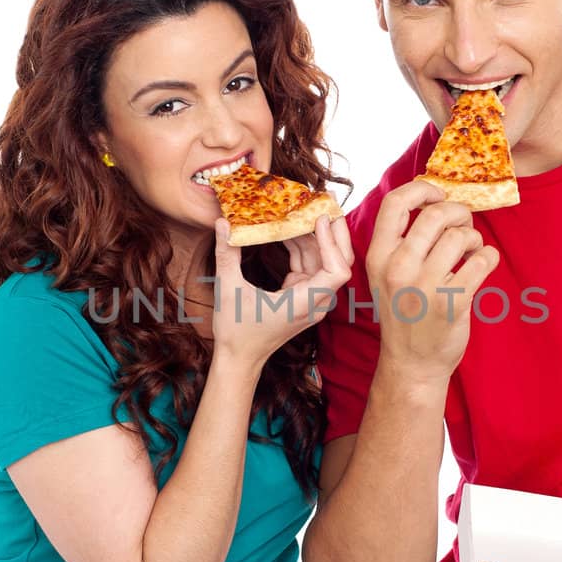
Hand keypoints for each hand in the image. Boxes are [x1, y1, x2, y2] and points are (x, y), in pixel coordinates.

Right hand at [210, 215, 352, 366]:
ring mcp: (310, 299)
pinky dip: (301, 246)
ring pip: (324, 261)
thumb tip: (222, 222)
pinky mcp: (302, 295)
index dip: (333, 244)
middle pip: (339, 262)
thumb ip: (226, 254)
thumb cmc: (235, 331)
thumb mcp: (228, 289)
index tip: (318, 220)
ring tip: (302, 209)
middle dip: (334, 231)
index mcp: (304, 303)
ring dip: (314, 235)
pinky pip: (309, 265)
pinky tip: (287, 229)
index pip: (337, 272)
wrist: (239, 359)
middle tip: (324, 202)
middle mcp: (314, 301)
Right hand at [366, 180, 500, 381]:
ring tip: (472, 251)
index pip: (395, 202)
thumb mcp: (386, 275)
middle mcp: (398, 268)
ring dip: (474, 238)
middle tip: (464, 225)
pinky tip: (482, 264)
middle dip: (458, 212)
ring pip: (461, 236)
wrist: (412, 363)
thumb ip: (401, 241)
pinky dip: (488, 256)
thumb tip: (432, 200)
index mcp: (378, 257)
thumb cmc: (404, 313)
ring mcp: (425, 286)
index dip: (422, 190)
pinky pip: (481, 260)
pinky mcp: (453, 302)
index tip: (437, 196)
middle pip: (435, 214)